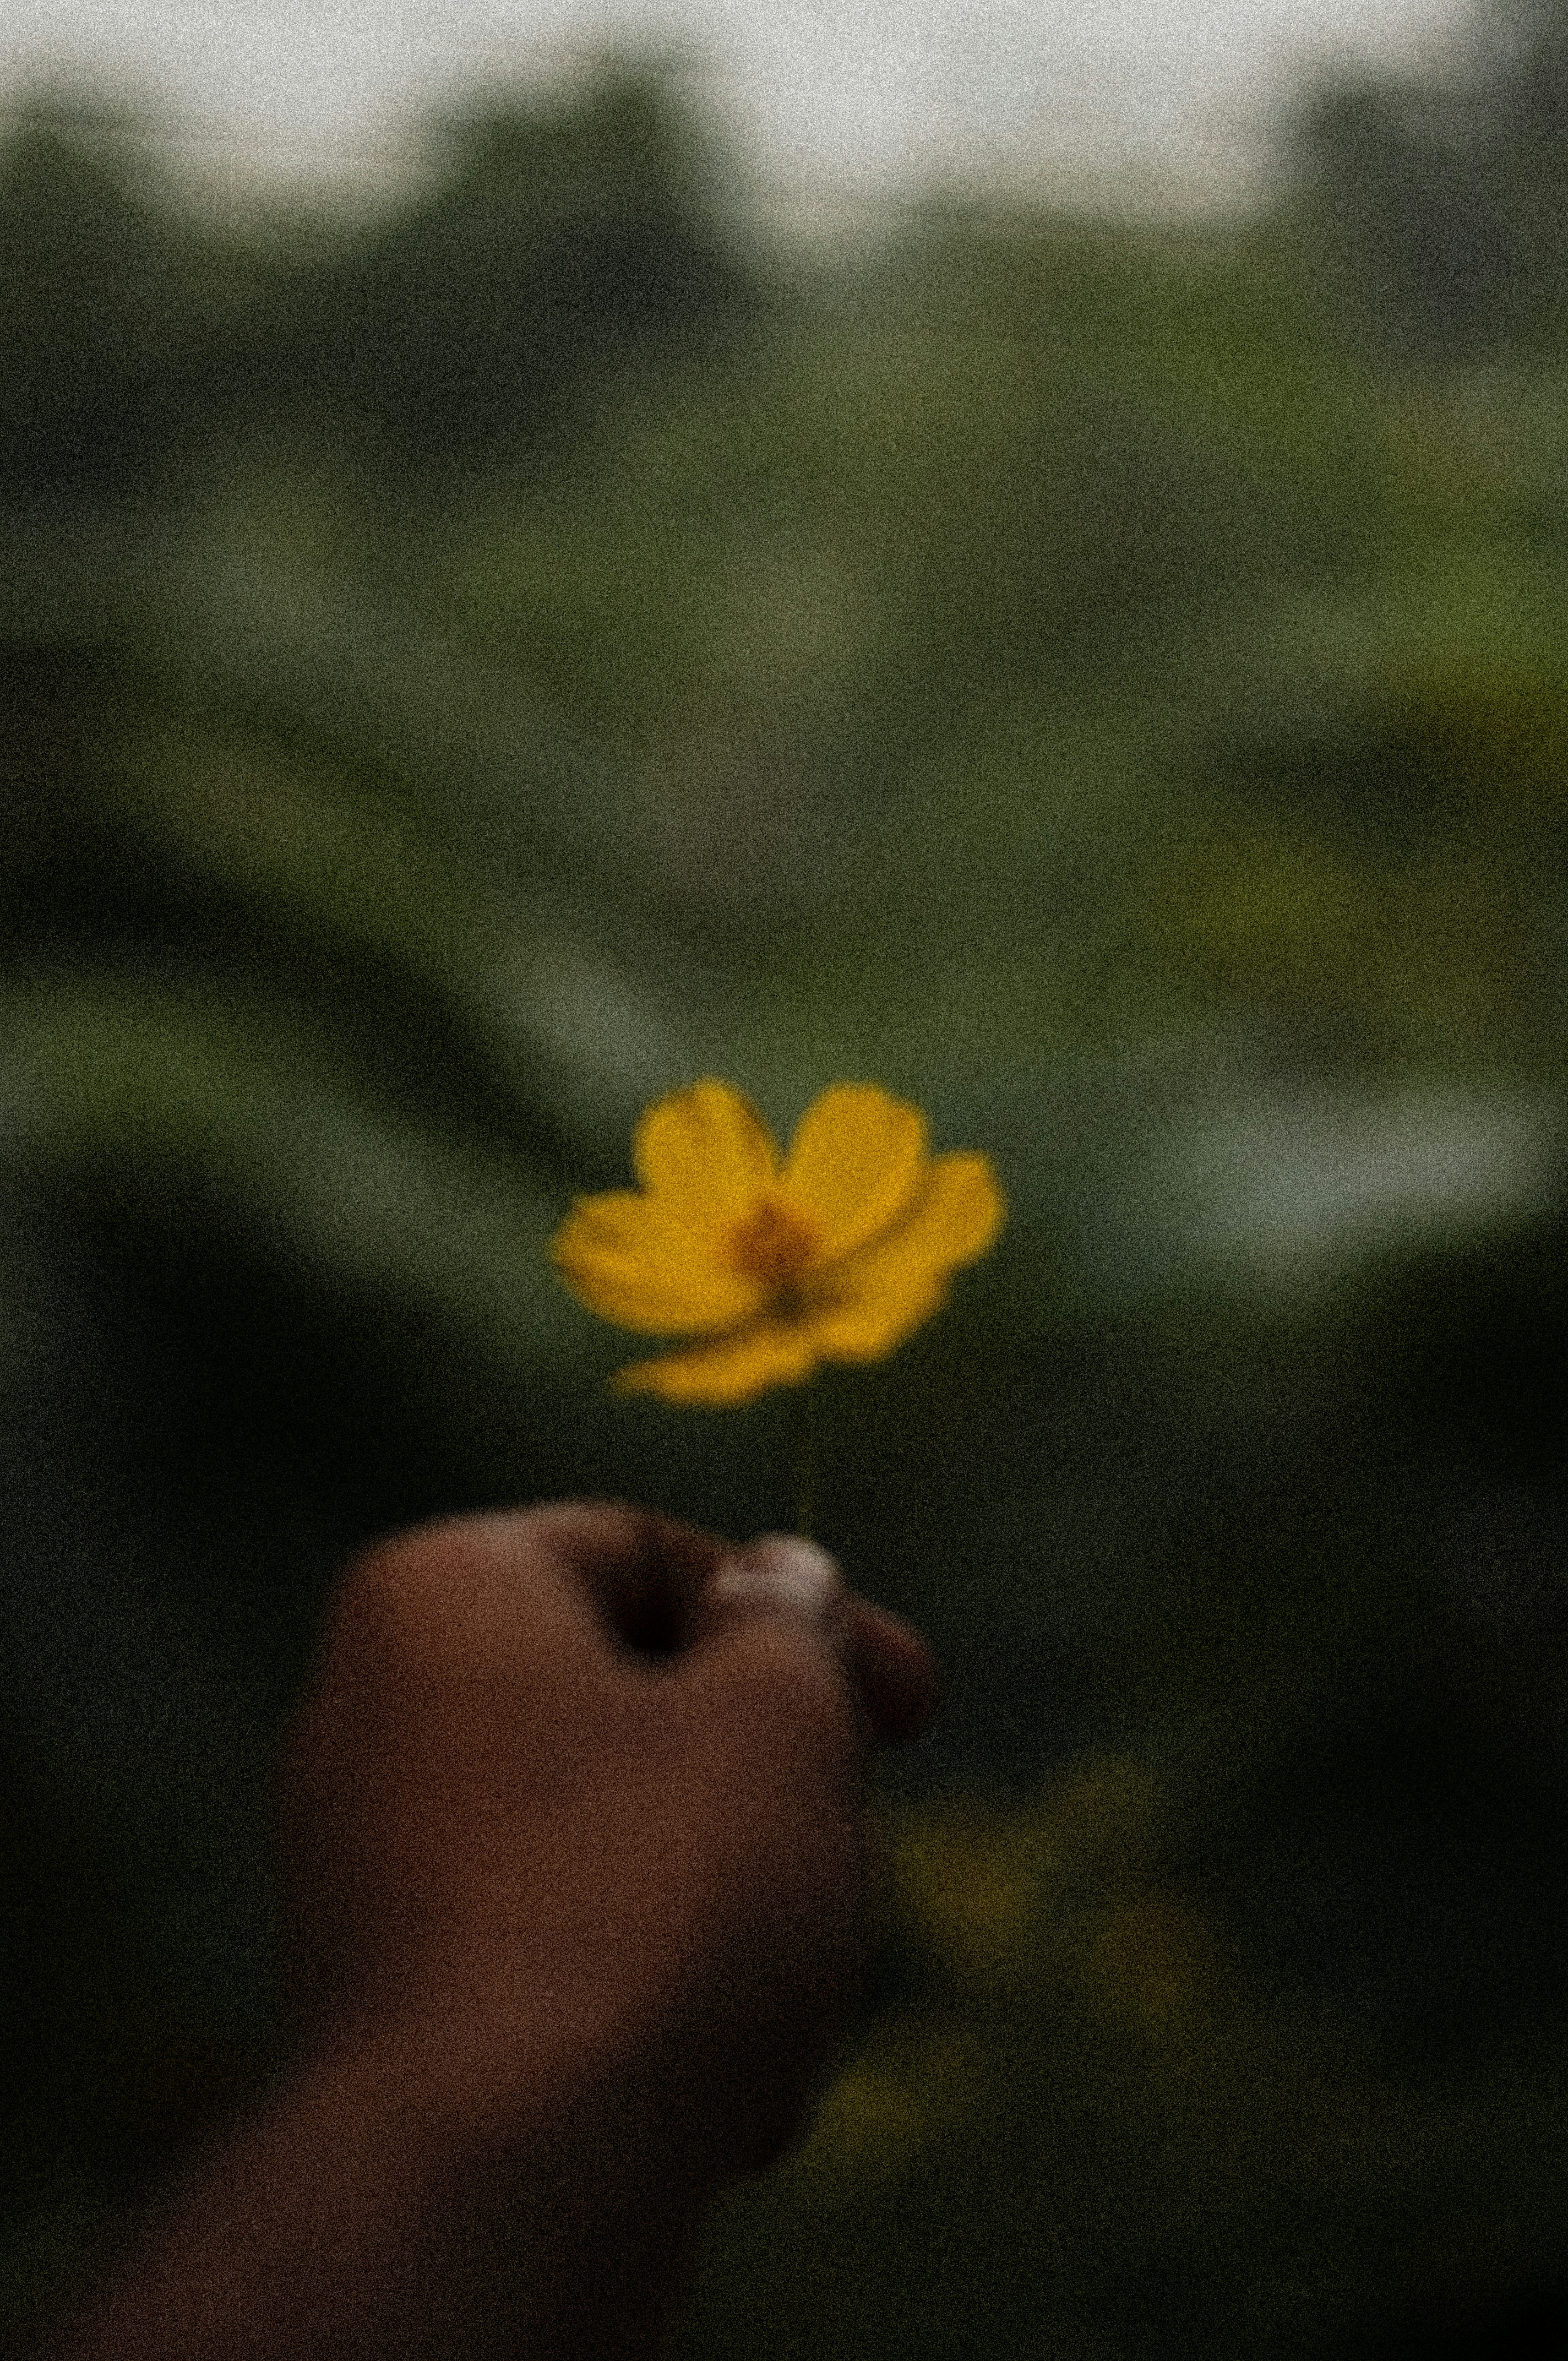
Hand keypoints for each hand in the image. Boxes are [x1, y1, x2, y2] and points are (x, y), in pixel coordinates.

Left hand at [274, 1501, 936, 2186]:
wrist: (498, 2190)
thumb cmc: (651, 1905)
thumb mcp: (777, 1716)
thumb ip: (792, 1626)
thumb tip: (776, 1585)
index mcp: (444, 1593)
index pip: (647, 1554)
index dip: (803, 1616)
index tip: (914, 1704)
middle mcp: (376, 1714)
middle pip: (639, 1707)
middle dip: (774, 1789)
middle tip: (851, 1859)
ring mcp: (376, 1868)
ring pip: (623, 1845)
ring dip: (736, 1911)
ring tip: (785, 2003)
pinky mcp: (401, 2009)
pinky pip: (570, 1960)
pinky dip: (660, 2003)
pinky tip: (726, 2100)